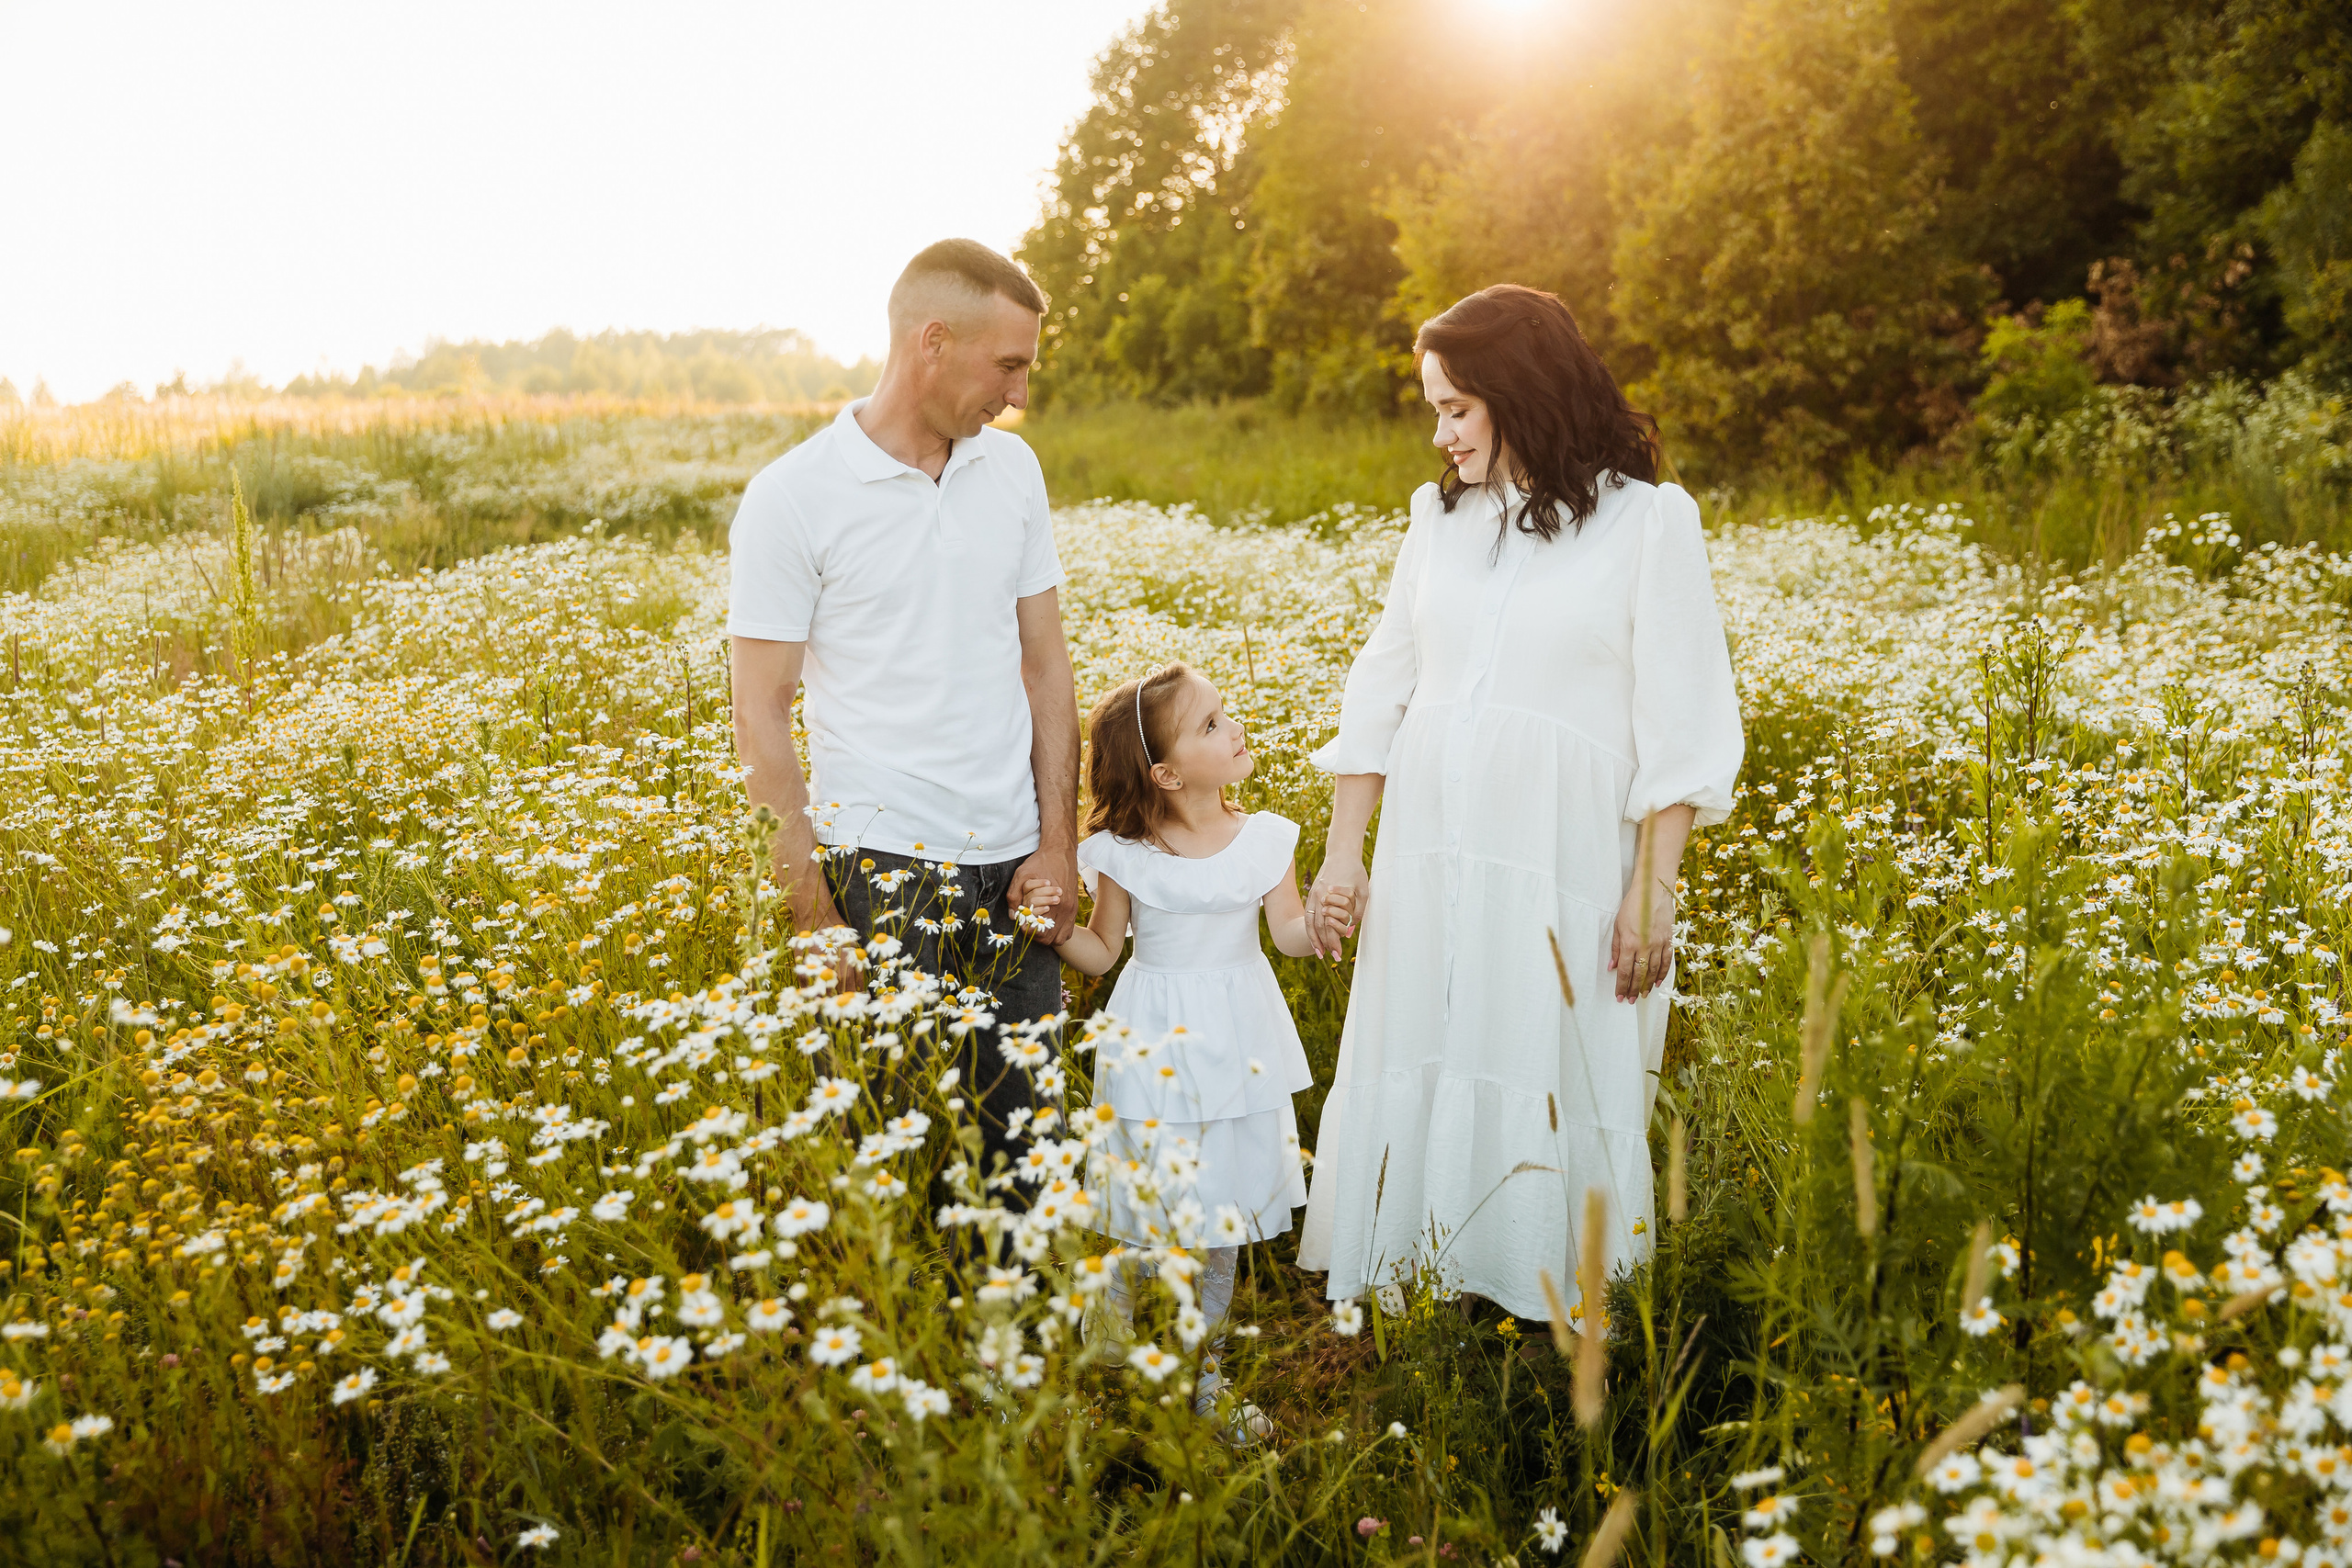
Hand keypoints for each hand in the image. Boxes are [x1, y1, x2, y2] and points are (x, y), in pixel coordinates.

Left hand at [1012, 845, 1079, 943]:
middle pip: (1048, 938)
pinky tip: (1049, 925)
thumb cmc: (1040, 863)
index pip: (1038, 930)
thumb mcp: (1021, 875)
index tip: (1021, 922)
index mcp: (1053, 902)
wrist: (1060, 852)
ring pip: (1059, 939)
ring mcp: (1071, 910)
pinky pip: (1068, 932)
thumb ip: (1013, 896)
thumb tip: (1013, 915)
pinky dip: (1058, 934)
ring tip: (1037, 928)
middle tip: (1027, 926)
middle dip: (1035, 935)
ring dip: (1047, 937)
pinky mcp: (1074, 909)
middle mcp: (1065, 909)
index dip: (1026, 930)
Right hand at [1307, 856, 1368, 958]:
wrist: (1342, 853)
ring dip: (1314, 939)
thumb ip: (1357, 911)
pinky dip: (1311, 928)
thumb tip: (1350, 930)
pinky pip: (1308, 915)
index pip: (1330, 925)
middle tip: (1333, 957)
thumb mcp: (1363, 892)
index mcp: (1331, 896)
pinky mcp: (1312, 894)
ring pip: (1310, 922)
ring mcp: (1313, 895)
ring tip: (1319, 953)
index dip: (1333, 940)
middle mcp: (1319, 897)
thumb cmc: (1355, 872)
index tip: (1338, 953)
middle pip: (1319, 926)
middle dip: (1325, 944)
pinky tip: (1315, 937)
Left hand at [1609, 876, 1675, 1002]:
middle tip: (1630, 1000)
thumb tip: (1612, 967)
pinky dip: (1661, 974)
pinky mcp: (1668, 941)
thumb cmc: (1632, 906)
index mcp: (1630, 942)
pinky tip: (1656, 983)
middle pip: (1639, 974)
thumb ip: (1616, 948)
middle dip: (1633, 989)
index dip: (1622, 986)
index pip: (1625, 971)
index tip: (1620, 997)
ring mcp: (1658, 944)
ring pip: (1653, 971)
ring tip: (1641, 995)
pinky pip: (1666, 962)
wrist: (1653, 891)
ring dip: (1647, 985)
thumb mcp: (1618, 925)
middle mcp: (1645, 946)